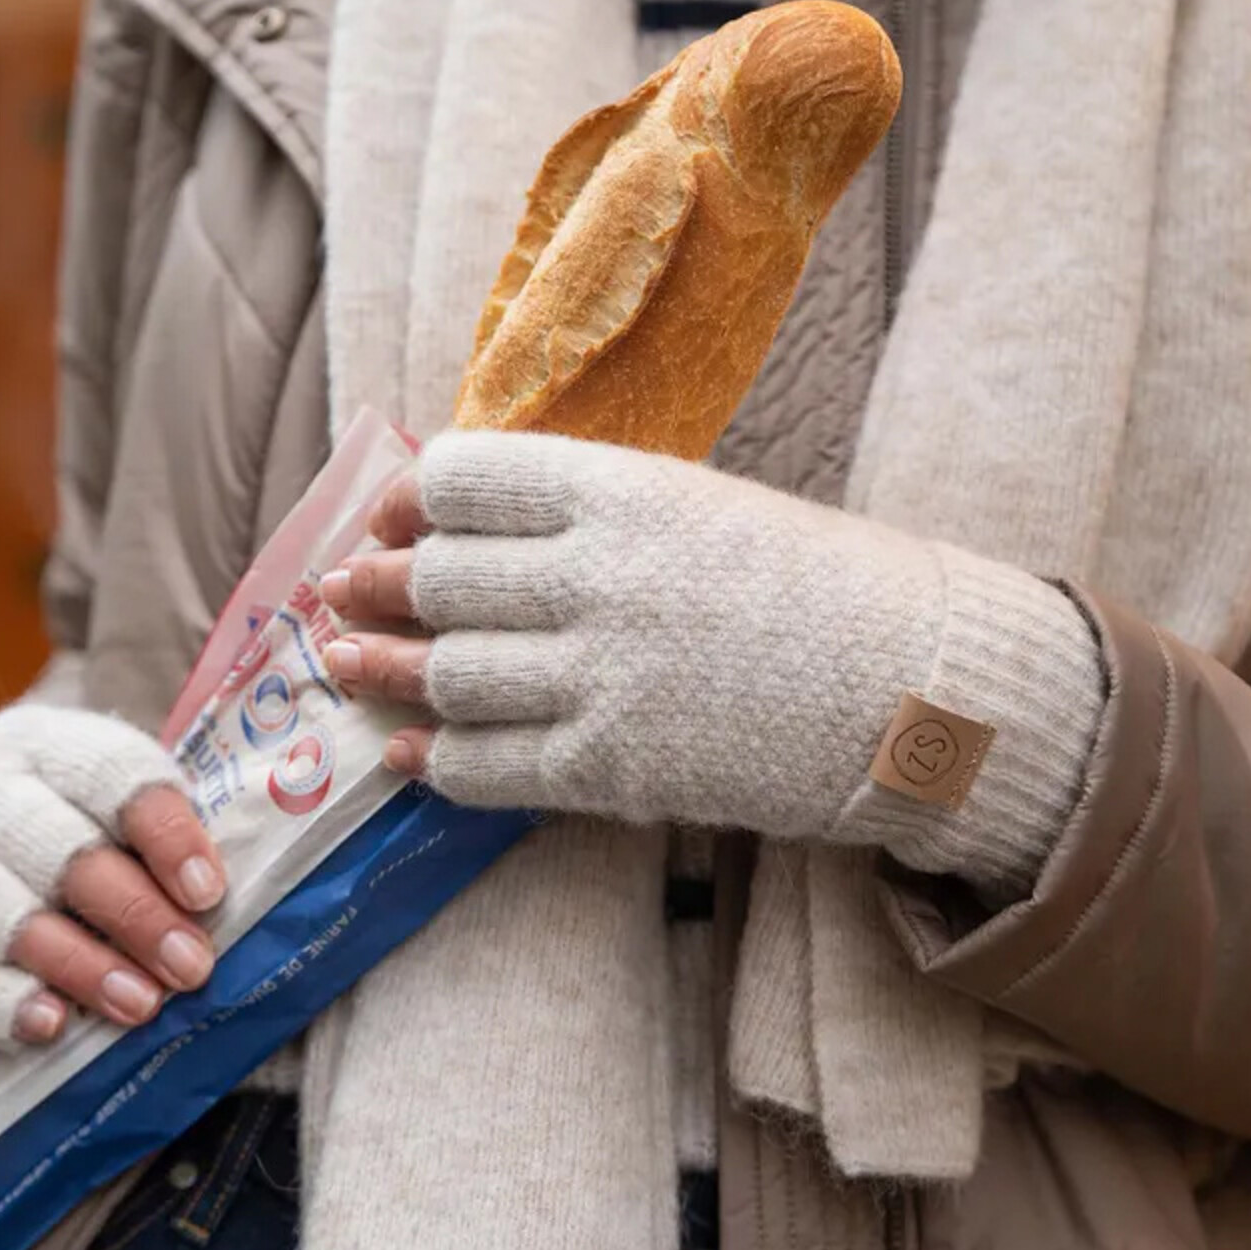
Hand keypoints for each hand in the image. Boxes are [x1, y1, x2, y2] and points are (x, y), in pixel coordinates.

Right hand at [0, 705, 225, 1049]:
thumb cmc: (31, 845)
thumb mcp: (86, 815)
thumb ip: (145, 846)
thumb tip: (212, 915)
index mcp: (35, 741)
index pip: (110, 770)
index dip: (165, 832)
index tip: (209, 895)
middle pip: (60, 848)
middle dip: (134, 913)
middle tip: (190, 969)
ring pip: (1, 911)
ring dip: (78, 963)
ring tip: (138, 1005)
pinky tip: (47, 1025)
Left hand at [318, 430, 949, 834]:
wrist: (910, 689)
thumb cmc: (812, 586)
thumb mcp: (699, 507)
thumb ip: (589, 513)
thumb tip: (470, 525)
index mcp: (623, 492)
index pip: (465, 479)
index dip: (410, 500)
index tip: (391, 515)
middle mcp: (596, 579)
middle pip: (439, 578)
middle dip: (374, 584)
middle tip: (340, 590)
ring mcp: (597, 679)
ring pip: (445, 672)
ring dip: (378, 669)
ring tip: (340, 663)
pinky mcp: (608, 770)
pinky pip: (484, 765)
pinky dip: (431, 757)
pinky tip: (406, 751)